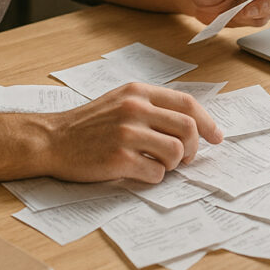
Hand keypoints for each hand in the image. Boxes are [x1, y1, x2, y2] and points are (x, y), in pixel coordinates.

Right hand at [42, 83, 222, 183]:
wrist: (53, 139)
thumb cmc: (88, 124)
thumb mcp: (120, 101)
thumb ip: (151, 106)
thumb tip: (190, 123)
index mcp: (138, 92)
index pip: (186, 103)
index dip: (207, 121)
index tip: (216, 136)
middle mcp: (134, 108)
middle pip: (187, 127)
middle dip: (194, 148)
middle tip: (186, 158)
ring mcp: (126, 133)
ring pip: (175, 151)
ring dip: (174, 164)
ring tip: (160, 165)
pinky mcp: (118, 158)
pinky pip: (156, 173)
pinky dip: (155, 177)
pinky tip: (141, 172)